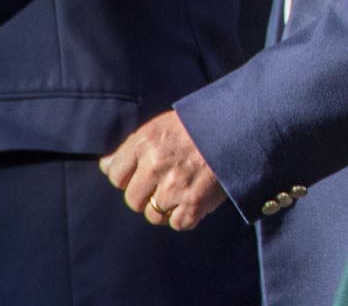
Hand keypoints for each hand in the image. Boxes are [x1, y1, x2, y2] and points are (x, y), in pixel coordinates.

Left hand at [100, 110, 226, 231]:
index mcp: (145, 143)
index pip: (115, 175)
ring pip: (153, 215)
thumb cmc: (200, 125)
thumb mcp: (162, 126)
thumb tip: (104, 166)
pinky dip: (187, 216)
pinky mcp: (195, 203)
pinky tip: (196, 199)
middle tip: (169, 181)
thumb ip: (132, 148)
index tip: (148, 172)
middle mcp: (155, 165)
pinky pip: (178, 223)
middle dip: (148, 194)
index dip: (131, 176)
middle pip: (133, 199)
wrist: (243, 124)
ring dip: (167, 208)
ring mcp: (174, 186)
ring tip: (185, 190)